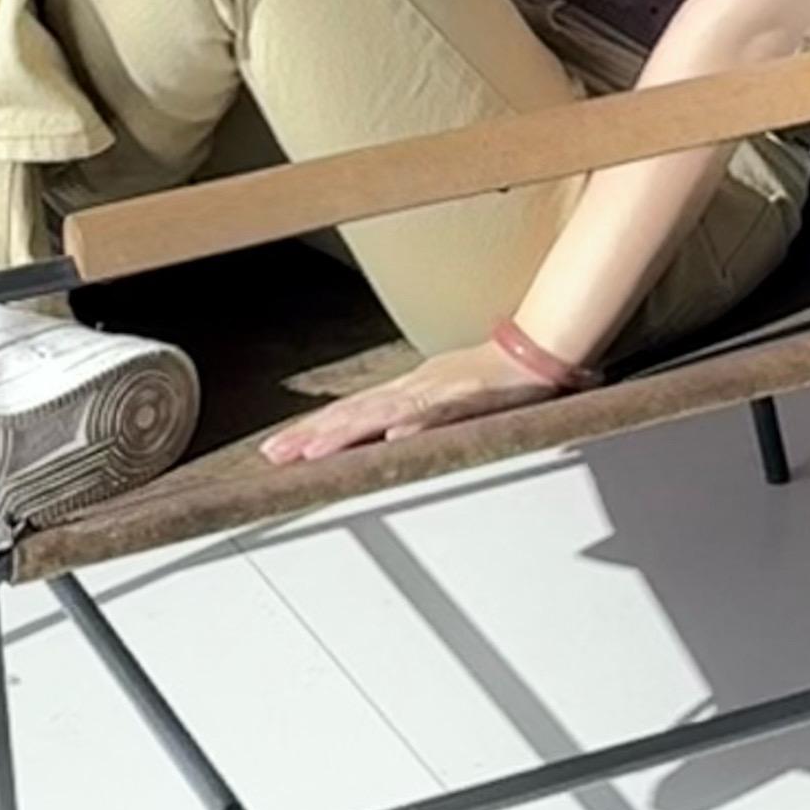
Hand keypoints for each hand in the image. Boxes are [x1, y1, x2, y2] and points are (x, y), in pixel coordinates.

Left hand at [259, 336, 544, 468]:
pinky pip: (438, 413)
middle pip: (354, 413)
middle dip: (311, 434)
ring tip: (314, 452)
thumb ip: (413, 419)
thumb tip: (384, 439)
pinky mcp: (468, 397)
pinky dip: (415, 424)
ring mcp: (439, 390)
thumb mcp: (442, 402)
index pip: (350, 412)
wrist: (534, 353)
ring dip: (347, 433)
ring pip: (385, 413)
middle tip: (274, 455)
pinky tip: (393, 439)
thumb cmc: (493, 380)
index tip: (279, 448)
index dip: (313, 429)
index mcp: (407, 392)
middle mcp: (414, 387)